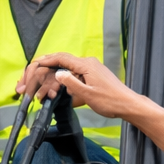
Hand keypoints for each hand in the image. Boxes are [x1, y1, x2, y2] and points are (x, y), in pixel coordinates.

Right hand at [19, 52, 143, 120]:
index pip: (62, 58)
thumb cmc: (110, 101)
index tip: (35, 63)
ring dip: (57, 74)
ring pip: (69, 68)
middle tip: (35, 70)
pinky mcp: (94, 75)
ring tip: (45, 80)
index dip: (47, 60)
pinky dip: (66, 78)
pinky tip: (60, 84)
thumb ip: (71, 83)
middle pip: (64, 61)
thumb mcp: (87, 94)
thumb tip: (58, 73)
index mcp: (86, 65)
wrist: (128, 104)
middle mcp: (88, 64)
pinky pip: (76, 73)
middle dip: (49, 65)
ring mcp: (92, 69)